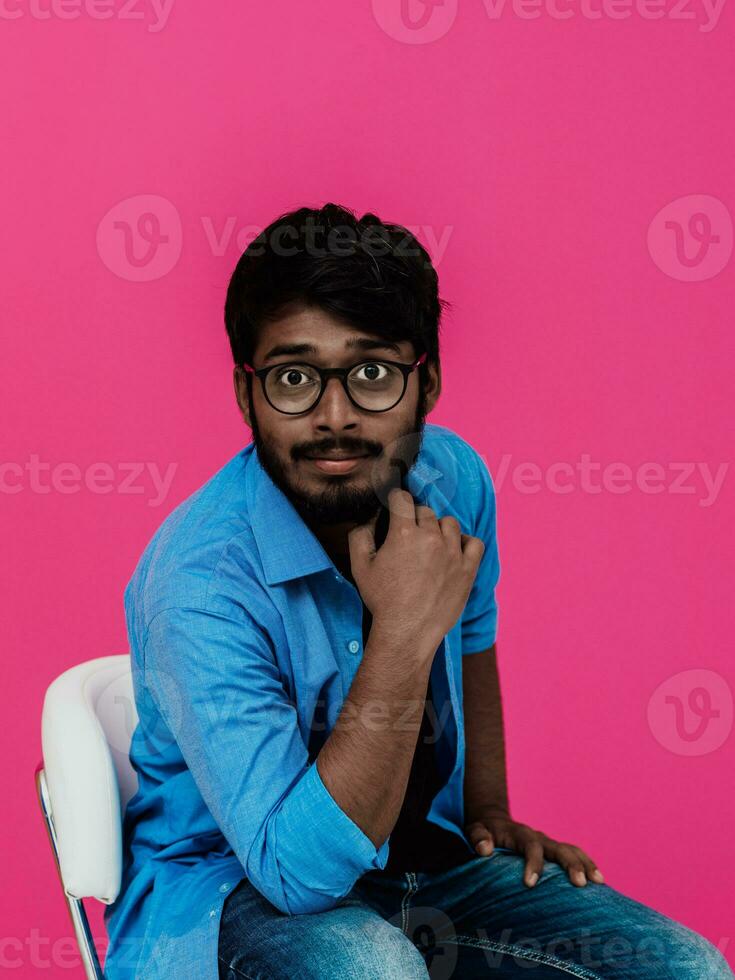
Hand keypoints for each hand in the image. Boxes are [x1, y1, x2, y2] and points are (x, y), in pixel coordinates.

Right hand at [348, 487, 484, 652]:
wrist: (407, 631)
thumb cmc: (382, 600)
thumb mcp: (360, 566)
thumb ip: (360, 535)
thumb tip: (369, 518)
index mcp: (403, 534)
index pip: (402, 499)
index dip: (396, 500)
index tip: (395, 506)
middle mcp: (431, 538)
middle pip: (426, 511)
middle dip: (415, 518)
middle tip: (409, 535)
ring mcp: (453, 553)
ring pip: (449, 523)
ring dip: (439, 528)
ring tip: (431, 544)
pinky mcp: (468, 569)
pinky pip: (474, 542)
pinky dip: (465, 542)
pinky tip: (454, 551)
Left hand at [465, 807, 604, 887]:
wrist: (495, 822)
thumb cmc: (484, 832)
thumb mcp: (475, 831)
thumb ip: (478, 837)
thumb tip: (484, 849)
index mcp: (519, 833)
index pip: (530, 846)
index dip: (533, 863)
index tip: (530, 884)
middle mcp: (538, 837)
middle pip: (558, 847)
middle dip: (570, 864)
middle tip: (580, 883)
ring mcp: (549, 844)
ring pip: (571, 850)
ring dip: (585, 864)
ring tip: (599, 882)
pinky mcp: (554, 852)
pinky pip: (574, 856)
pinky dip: (587, 865)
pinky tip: (598, 882)